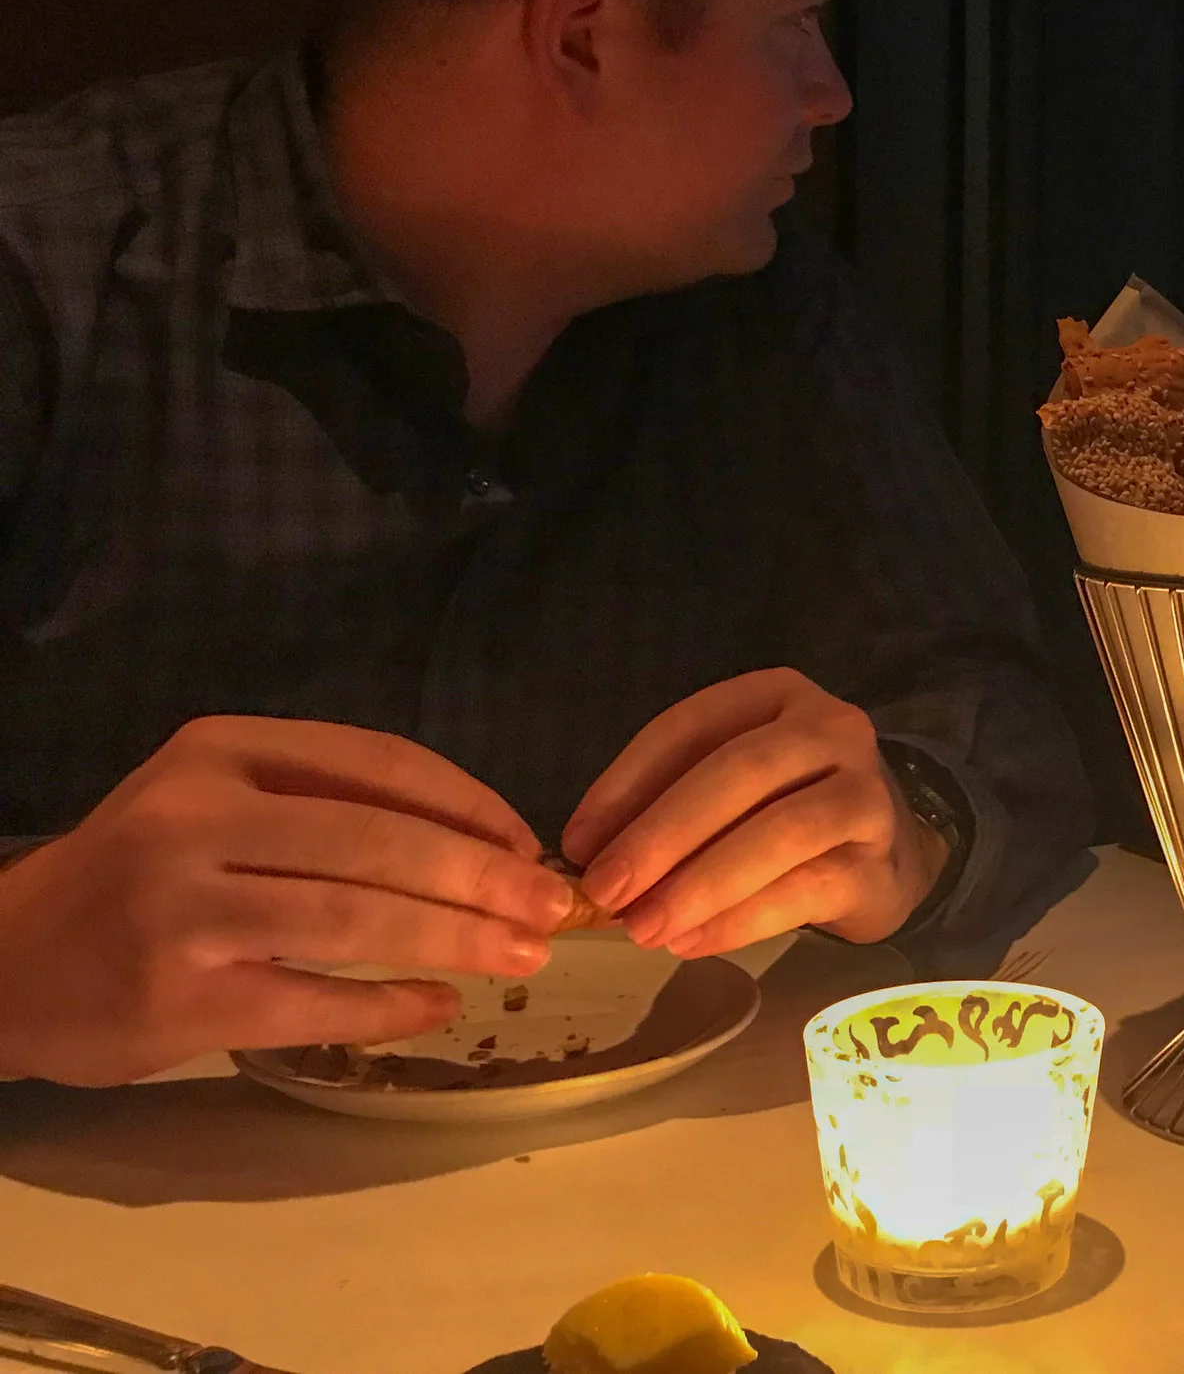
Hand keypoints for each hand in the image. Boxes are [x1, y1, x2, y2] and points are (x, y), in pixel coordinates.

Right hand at [0, 717, 573, 1086]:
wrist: (9, 961)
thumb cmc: (142, 875)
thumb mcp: (217, 801)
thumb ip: (328, 806)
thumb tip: (488, 843)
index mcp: (223, 752)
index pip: (380, 764)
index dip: (471, 804)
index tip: (529, 844)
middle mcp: (200, 818)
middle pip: (380, 842)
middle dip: (484, 878)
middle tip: (553, 909)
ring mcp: (186, 909)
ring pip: (357, 918)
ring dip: (457, 940)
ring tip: (523, 957)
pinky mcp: (179, 996)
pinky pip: (314, 999)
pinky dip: (390, 1005)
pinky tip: (440, 1007)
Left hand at [562, 668, 948, 956]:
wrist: (888, 854)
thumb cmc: (786, 809)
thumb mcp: (730, 786)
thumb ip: (668, 803)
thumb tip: (587, 856)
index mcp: (778, 695)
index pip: (691, 726)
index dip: (626, 782)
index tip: (577, 843)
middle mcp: (831, 729)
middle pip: (739, 772)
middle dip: (662, 834)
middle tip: (605, 891)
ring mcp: (865, 794)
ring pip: (780, 831)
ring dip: (700, 884)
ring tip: (644, 929)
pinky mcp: (879, 862)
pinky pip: (806, 890)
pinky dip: (741, 920)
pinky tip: (691, 943)